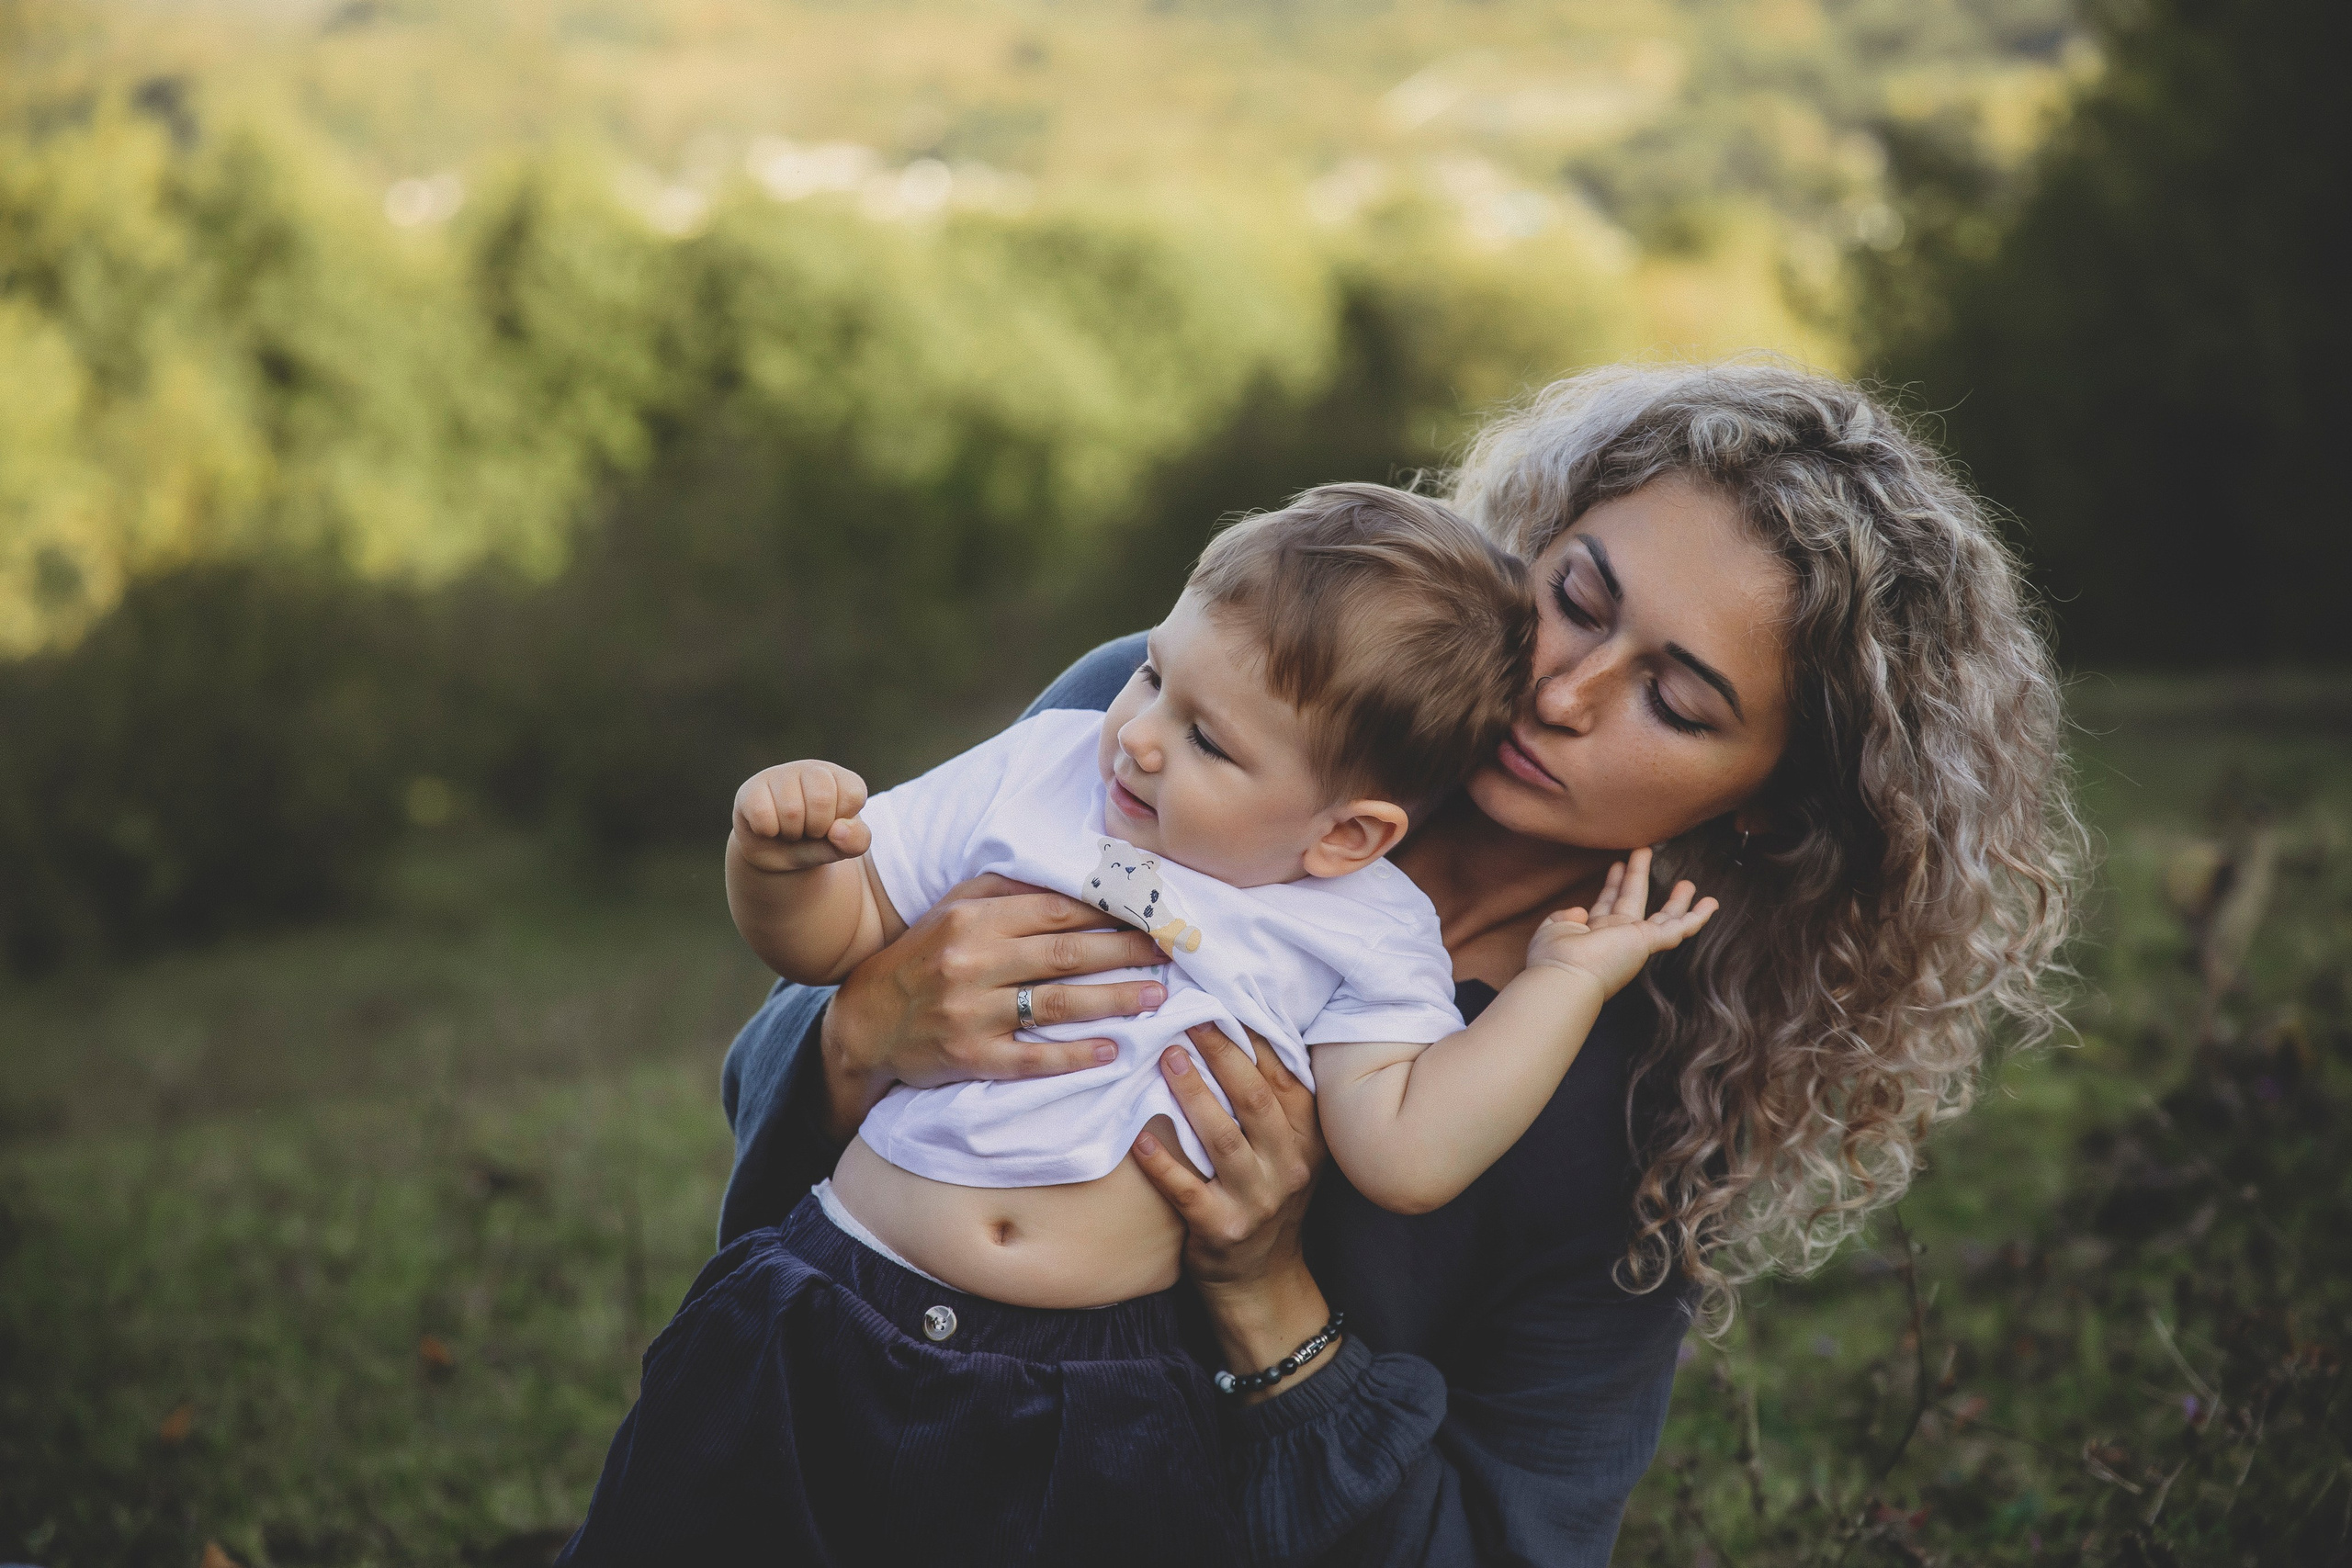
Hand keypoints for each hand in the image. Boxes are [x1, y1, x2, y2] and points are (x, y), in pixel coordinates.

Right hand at [732, 760, 871, 870]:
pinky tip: (768, 827)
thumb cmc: (815, 844)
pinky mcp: (751, 788)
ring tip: (789, 830)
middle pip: (821, 798)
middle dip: (816, 828)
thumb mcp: (842, 847)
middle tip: (809, 831)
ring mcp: (780, 775)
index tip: (833, 827)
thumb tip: (839, 830)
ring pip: (791, 809)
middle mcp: (812, 769)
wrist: (776, 854)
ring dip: (791, 833)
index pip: (852, 794)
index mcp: (841, 779)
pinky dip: (768, 831)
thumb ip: (856, 842)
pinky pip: (762, 814)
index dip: (842, 823)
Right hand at [818, 874, 1168, 1140]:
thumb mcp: (954, 910)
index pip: (1057, 909)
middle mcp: (973, 961)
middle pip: (1067, 953)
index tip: (1152, 912)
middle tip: (1172, 950)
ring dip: (1114, 999)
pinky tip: (1112, 1051)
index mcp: (975, 919)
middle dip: (1126, 950)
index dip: (1110, 911)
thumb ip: (1007, 892)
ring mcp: (971, 1012)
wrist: (864, 1021)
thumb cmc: (922, 957)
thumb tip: (1075, 876)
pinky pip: (1031, 1058)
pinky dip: (1074, 1054)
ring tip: (1158, 997)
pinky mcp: (970, 1057)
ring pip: (1057, 1003)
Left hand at [1129, 1023, 1324, 1293]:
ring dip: (1192, 1096)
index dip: (1253, 1036)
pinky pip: (1187, 1188)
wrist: (1263, 1278)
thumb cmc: (1267, 1194)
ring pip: (1223, 1138)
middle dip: (1222, 1054)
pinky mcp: (1222, 1228)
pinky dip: (1162, 1161)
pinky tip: (1139, 1136)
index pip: (1282, 1076)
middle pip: (1255, 1099)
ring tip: (1166, 1058)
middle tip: (1190, 1018)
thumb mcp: (1287, 1146)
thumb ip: (1271, 1097)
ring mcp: (1257, 1198)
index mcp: (1306, 1136)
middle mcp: (1289, 1165)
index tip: (1222, 1000)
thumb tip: (1239, 1025)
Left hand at [1526, 846, 1717, 996]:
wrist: (1566, 978)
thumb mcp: (1553, 929)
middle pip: (1633, 901)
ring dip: (1675, 900)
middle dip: (1638, 876)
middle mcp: (1616, 937)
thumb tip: (1580, 911)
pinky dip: (1696, 917)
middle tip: (1644, 850)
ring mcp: (1635, 941)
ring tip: (1688, 882)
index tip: (1616, 864)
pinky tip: (1711, 904)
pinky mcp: (1649, 941)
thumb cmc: (1554, 957)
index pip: (1606, 904)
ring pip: (1663, 917)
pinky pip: (1678, 928)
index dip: (1612, 884)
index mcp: (1593, 933)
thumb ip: (1564, 917)